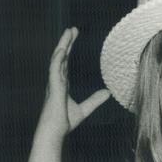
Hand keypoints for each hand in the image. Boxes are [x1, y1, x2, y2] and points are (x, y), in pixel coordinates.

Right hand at [24, 28, 110, 161]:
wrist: (54, 132)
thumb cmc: (64, 122)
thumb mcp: (84, 109)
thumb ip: (95, 100)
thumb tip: (107, 93)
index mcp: (62, 84)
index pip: (66, 62)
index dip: (69, 49)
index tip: (73, 36)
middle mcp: (56, 80)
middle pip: (61, 57)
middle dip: (66, 42)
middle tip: (72, 29)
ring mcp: (53, 83)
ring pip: (57, 59)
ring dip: (63, 45)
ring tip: (69, 32)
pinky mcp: (53, 88)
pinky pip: (54, 70)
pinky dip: (58, 59)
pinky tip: (63, 49)